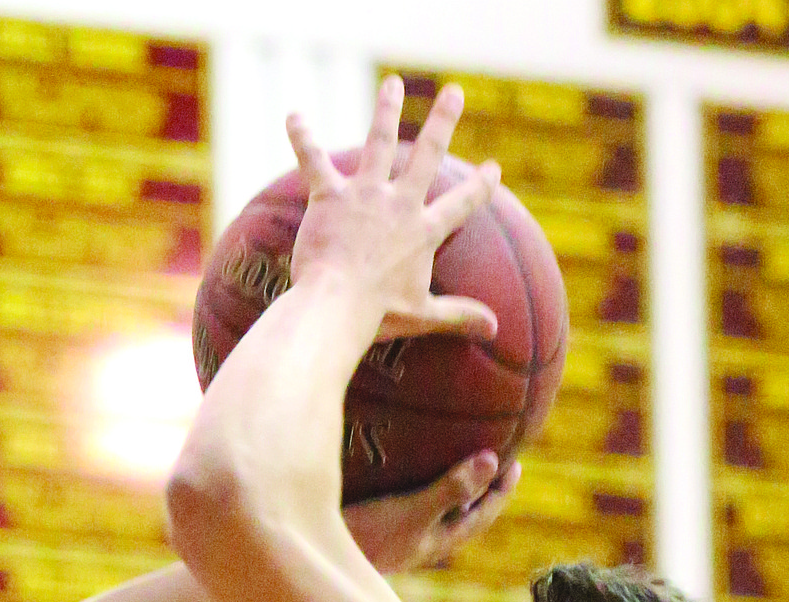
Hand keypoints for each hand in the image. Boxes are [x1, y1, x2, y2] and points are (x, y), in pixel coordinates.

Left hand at [286, 75, 499, 342]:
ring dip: (387, 110)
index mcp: (423, 233)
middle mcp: (399, 205)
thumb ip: (459, 315)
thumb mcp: (424, 316)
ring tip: (393, 84)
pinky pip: (314, 159)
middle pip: (427, 155)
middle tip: (454, 92)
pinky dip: (302, 137)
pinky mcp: (330, 196)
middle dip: (443, 121)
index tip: (493, 168)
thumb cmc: (379, 316)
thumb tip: (494, 329)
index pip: (460, 205)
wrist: (337, 307)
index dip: (480, 187)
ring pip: (379, 141)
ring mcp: (365, 196)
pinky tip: (293, 115)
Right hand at [344, 452, 520, 571]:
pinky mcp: (379, 524)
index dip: (502, 489)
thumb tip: (493, 461)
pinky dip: (421, 484)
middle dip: (480, 486)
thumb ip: (452, 488)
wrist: (322, 559)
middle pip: (464, 511)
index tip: (515, 463)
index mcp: (441, 539)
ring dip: (450, 484)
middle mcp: (425, 538)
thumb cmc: (369, 536)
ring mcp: (402, 533)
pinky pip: (412, 502)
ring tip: (456, 457)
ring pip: (437, 507)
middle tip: (492, 455)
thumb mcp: (414, 511)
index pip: (483, 514)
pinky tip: (410, 468)